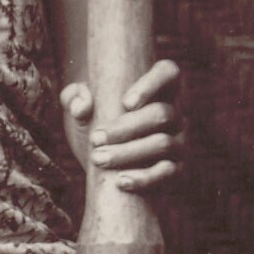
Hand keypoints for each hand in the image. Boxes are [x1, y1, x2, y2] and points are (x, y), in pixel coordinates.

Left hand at [62, 57, 182, 193]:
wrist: (104, 161)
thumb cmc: (95, 122)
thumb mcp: (81, 107)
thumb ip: (74, 98)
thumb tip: (82, 104)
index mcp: (159, 88)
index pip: (168, 72)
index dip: (152, 84)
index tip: (126, 103)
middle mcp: (175, 112)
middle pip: (161, 114)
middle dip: (126, 128)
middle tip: (95, 138)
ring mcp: (179, 140)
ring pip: (163, 143)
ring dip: (128, 153)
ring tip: (98, 158)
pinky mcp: (176, 167)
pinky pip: (168, 172)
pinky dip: (145, 178)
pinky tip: (120, 181)